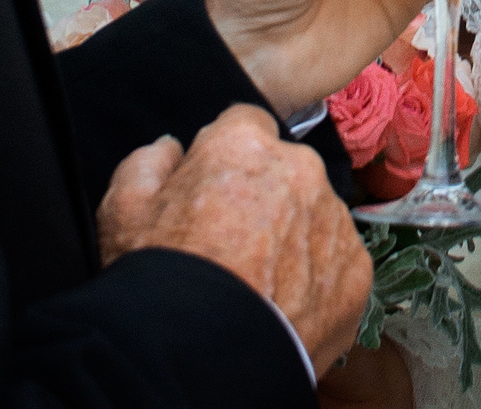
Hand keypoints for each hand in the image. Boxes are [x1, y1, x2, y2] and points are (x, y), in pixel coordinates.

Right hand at [105, 105, 373, 377]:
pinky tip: (284, 305)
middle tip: (234, 244)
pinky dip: (317, 279)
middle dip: (266, 196)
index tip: (217, 188)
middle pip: (287, 171)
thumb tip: (171, 148)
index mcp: (245, 145)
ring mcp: (334, 221)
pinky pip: (336, 262)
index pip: (245, 125)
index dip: (227, 158)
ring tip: (258, 282)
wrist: (203, 355)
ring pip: (315, 216)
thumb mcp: (123, 208)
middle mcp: (301, 170)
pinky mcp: (357, 270)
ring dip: (295, 237)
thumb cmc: (160, 278)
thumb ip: (149, 161)